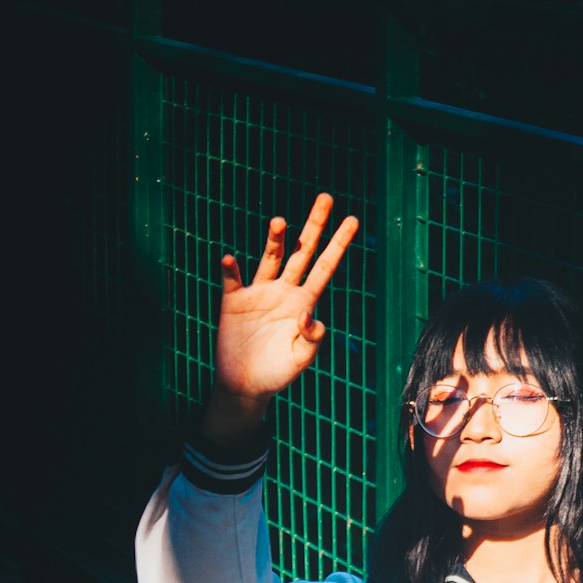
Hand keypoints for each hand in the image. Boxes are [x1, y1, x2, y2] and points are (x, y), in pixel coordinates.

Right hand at [205, 194, 358, 437]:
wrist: (246, 385)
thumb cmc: (278, 373)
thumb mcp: (301, 360)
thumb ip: (312, 340)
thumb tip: (310, 316)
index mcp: (304, 303)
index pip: (325, 267)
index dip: (338, 245)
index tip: (353, 221)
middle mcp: (284, 291)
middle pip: (302, 252)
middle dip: (314, 226)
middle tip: (326, 198)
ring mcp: (258, 294)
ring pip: (270, 258)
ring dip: (274, 240)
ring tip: (281, 221)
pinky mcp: (234, 302)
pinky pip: (232, 281)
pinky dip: (230, 269)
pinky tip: (229, 259)